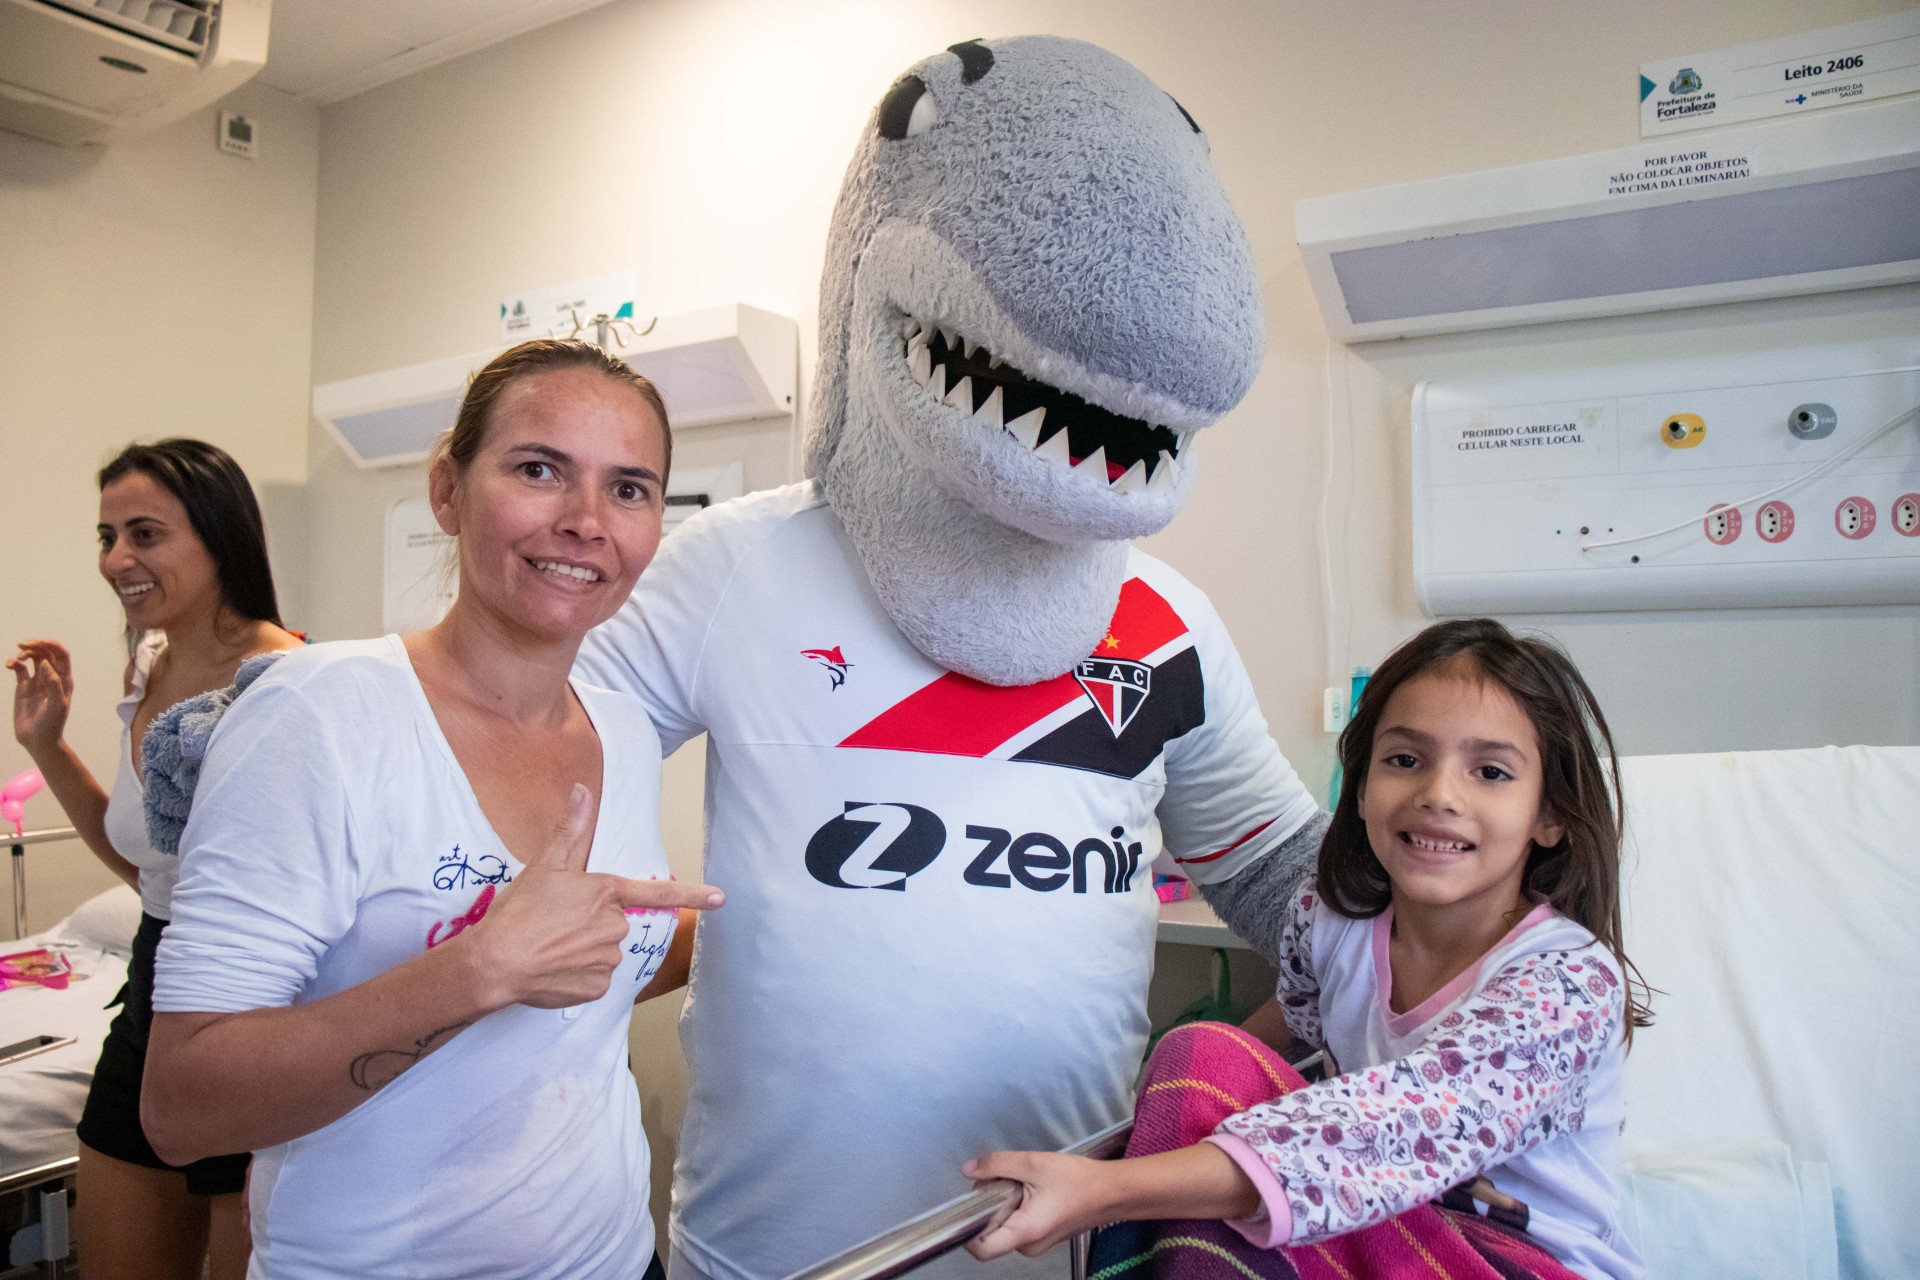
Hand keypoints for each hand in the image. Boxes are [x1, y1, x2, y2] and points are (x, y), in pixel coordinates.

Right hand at [9, 641, 73, 757]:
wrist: (38, 740)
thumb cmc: (52, 723)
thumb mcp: (57, 703)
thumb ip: (53, 682)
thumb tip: (44, 662)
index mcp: (64, 679)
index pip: (61, 654)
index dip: (50, 644)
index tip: (37, 642)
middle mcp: (52, 677)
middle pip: (46, 652)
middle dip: (35, 645)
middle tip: (23, 644)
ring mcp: (37, 681)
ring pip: (32, 658)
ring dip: (24, 653)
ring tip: (17, 660)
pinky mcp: (23, 687)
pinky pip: (19, 669)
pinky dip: (14, 662)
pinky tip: (10, 665)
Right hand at [461, 784, 722, 1009]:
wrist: (496, 963)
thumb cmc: (521, 912)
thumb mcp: (546, 865)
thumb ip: (571, 830)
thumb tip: (583, 791)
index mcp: (608, 895)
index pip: (658, 893)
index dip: (692, 894)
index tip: (721, 898)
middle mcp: (615, 928)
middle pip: (613, 924)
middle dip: (590, 923)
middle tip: (555, 923)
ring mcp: (608, 961)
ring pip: (602, 952)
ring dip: (582, 950)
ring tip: (549, 945)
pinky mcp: (596, 989)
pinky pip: (592, 978)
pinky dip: (575, 975)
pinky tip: (552, 968)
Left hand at [964, 1152, 1116, 1259]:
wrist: (1111, 1192)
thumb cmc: (1080, 1181)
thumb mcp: (1034, 1164)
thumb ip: (997, 1164)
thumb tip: (970, 1169)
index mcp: (1024, 1231)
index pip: (980, 1249)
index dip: (967, 1229)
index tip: (968, 1204)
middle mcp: (1028, 1245)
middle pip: (990, 1231)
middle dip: (989, 1204)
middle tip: (1003, 1179)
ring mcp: (1036, 1243)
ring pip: (1003, 1225)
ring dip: (1004, 1202)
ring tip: (1024, 1182)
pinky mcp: (1041, 1236)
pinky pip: (1017, 1224)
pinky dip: (1016, 1206)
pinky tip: (1032, 1189)